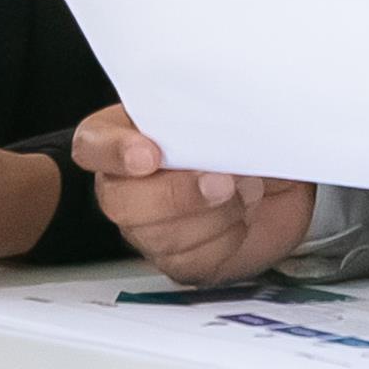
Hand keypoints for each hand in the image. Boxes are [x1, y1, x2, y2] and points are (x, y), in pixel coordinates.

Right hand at [72, 104, 316, 283]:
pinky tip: (244, 214)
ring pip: (158, 236)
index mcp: (125, 133)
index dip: (113, 152)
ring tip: (248, 188)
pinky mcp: (178, 259)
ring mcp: (148, 227)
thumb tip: (214, 115)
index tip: (150, 155)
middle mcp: (128, 184)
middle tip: (222, 182)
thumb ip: (207, 110)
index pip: (92, 145)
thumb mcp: (226, 107)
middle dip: (176, 194)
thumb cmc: (244, 133)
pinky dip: (228, 237)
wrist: (277, 174)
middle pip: (119, 201)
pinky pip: (192, 261)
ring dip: (214, 214)